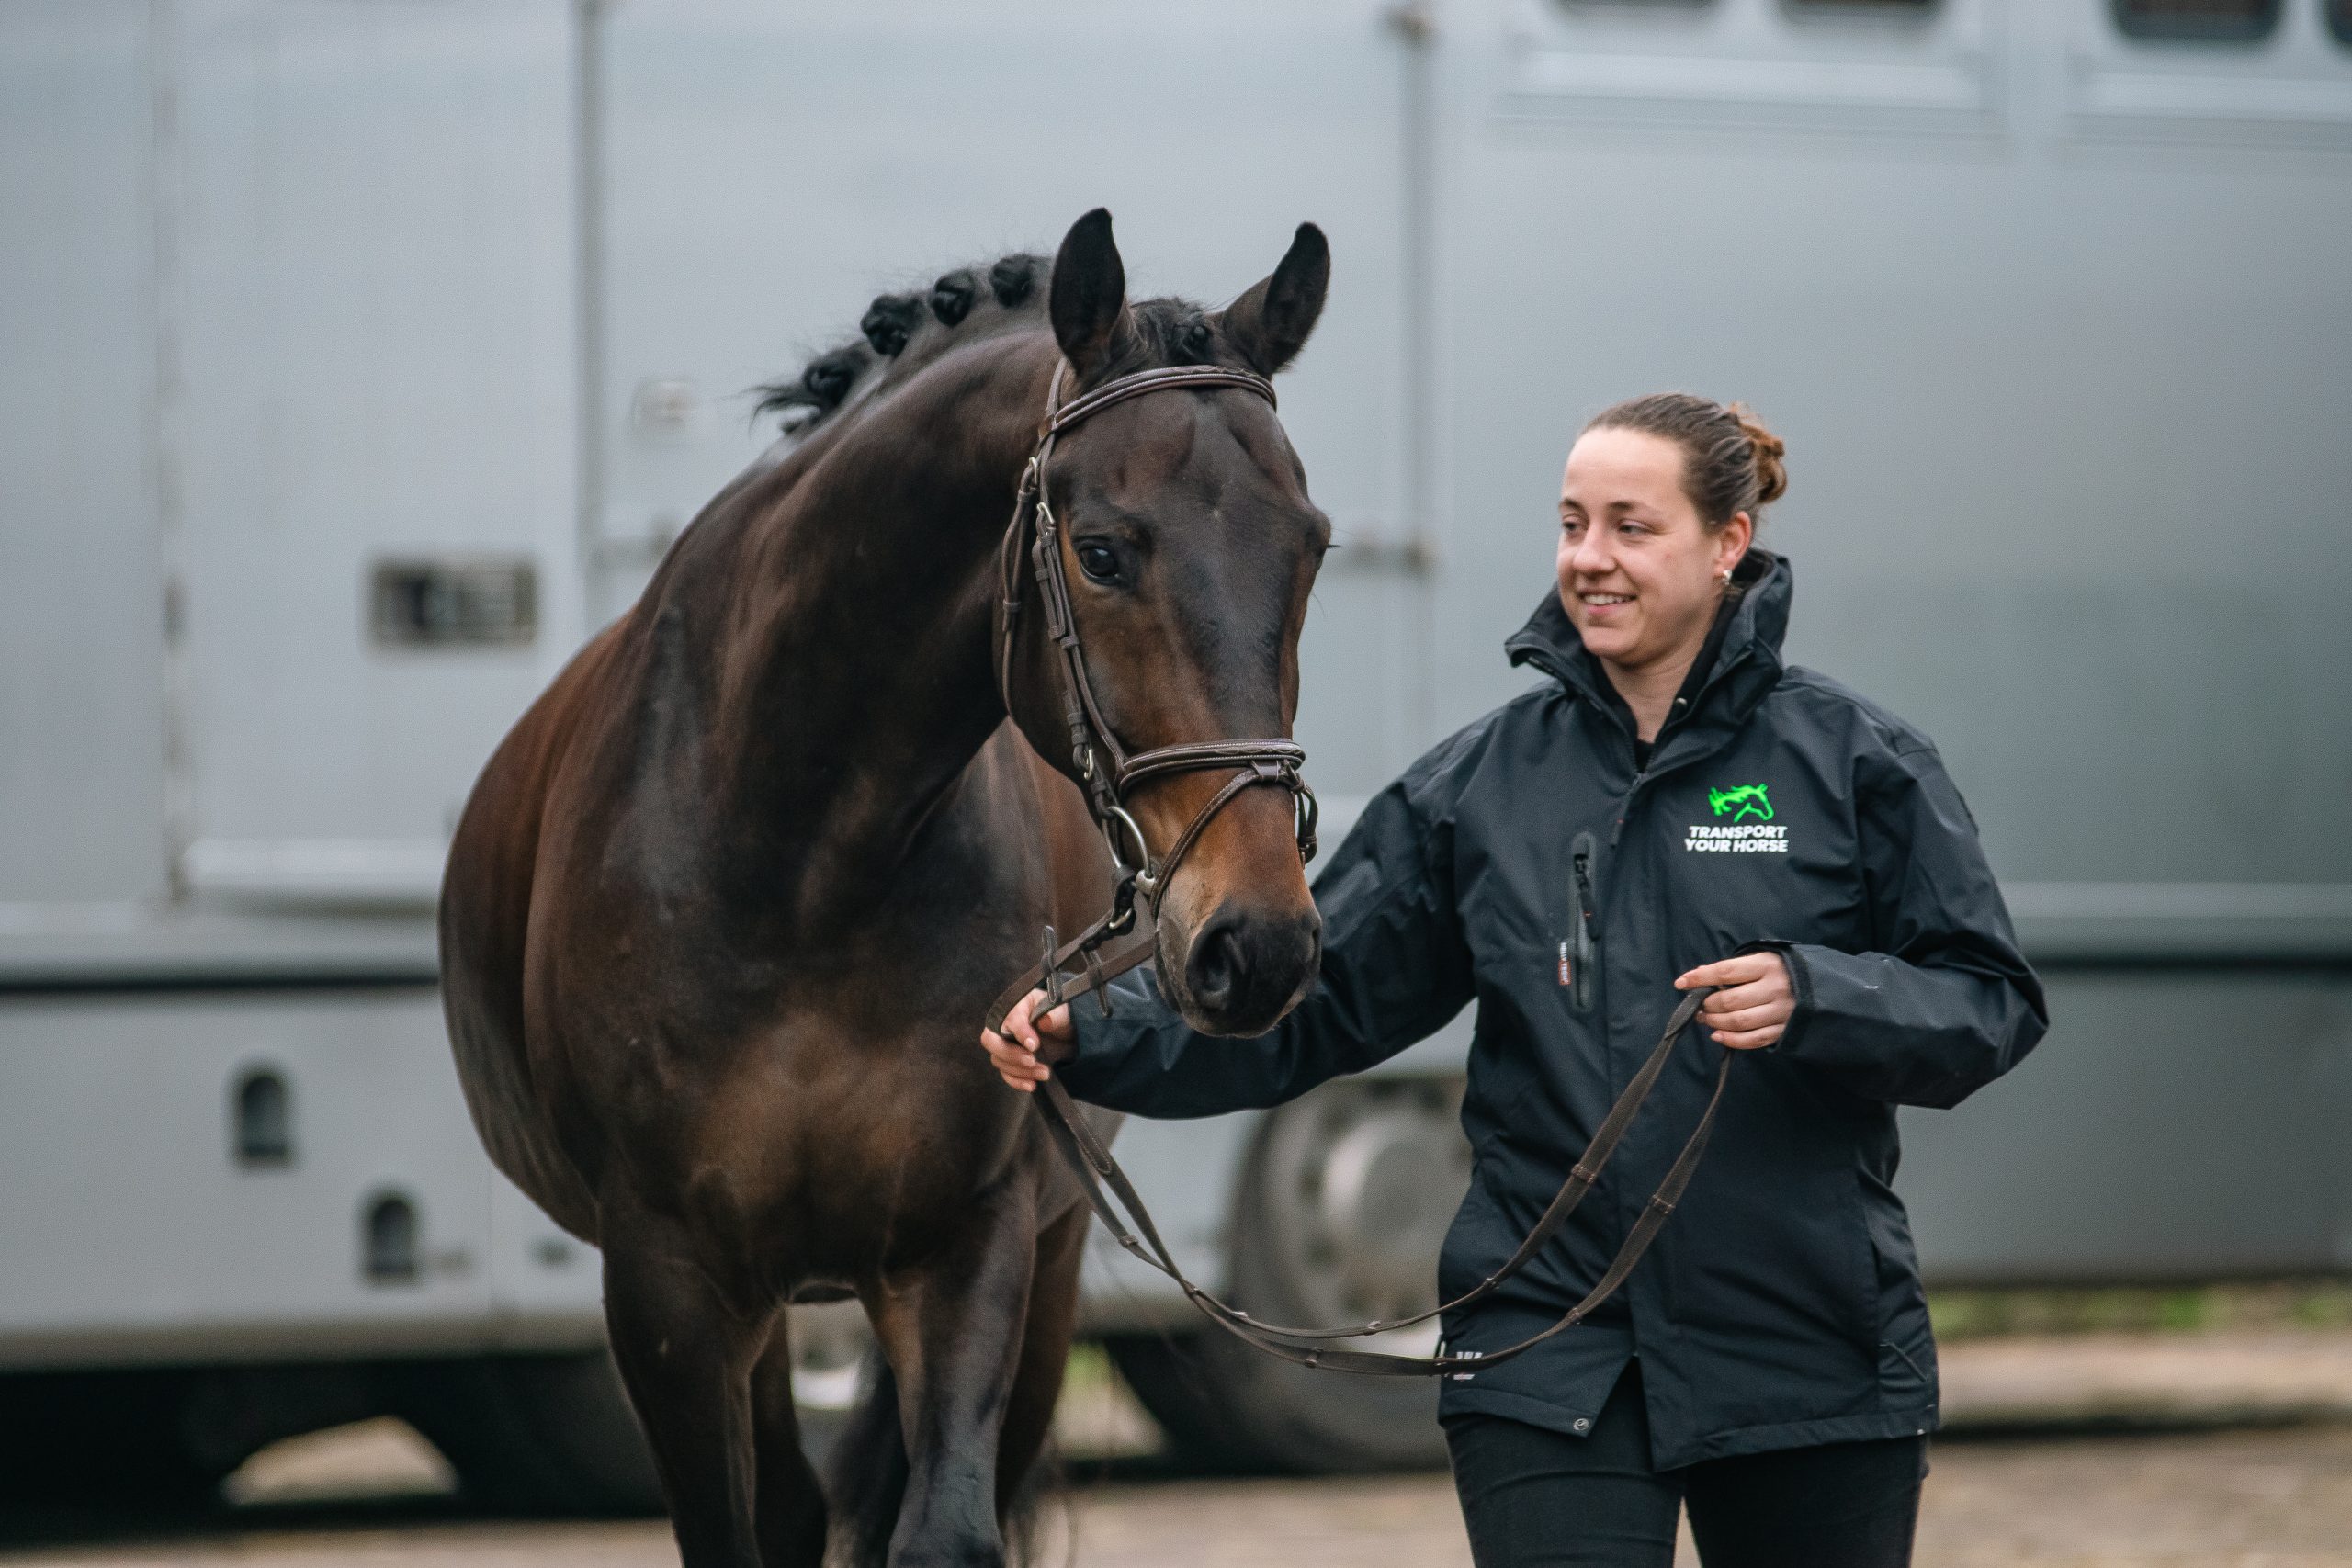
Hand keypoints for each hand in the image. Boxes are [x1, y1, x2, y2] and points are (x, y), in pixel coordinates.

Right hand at [980, 988, 1074, 1092]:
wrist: (1068, 1034)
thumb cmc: (1062, 1016)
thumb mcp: (1063, 1013)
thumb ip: (1055, 1016)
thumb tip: (1045, 1022)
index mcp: (1017, 1006)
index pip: (1011, 1019)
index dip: (1020, 1033)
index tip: (1035, 1045)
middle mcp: (1005, 1025)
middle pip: (991, 1041)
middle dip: (1010, 1054)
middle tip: (1031, 1060)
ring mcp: (1006, 1045)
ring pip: (999, 1060)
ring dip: (1020, 1071)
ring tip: (1045, 1073)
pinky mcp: (1011, 1062)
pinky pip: (1006, 1074)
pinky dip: (1017, 1082)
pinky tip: (1032, 1085)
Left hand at [1675, 952, 1794, 1050]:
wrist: (1821, 987)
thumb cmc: (1781, 971)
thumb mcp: (1761, 960)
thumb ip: (1733, 968)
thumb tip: (1699, 975)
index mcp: (1766, 965)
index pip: (1725, 972)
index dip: (1700, 978)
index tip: (1681, 983)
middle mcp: (1775, 988)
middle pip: (1730, 1000)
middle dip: (1708, 1005)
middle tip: (1700, 1007)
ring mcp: (1782, 1011)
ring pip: (1739, 1022)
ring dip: (1716, 1023)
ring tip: (1706, 1019)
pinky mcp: (1785, 1029)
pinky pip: (1754, 1039)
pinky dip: (1732, 1040)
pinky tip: (1718, 1035)